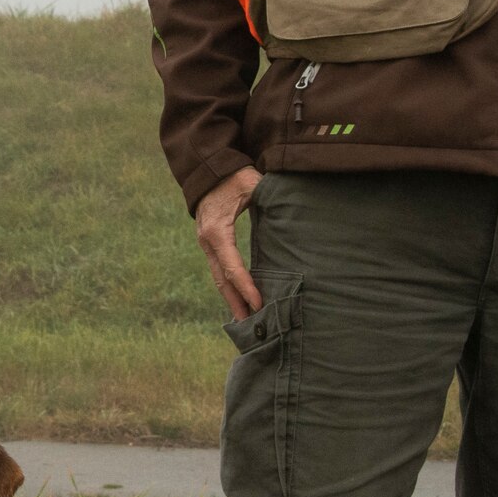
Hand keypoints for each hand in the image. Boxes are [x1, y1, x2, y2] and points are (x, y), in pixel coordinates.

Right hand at [195, 166, 263, 318]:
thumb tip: (291, 208)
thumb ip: (269, 197)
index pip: (232, 265)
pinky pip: (219, 269)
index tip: (259, 304)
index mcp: (218, 230)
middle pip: (221, 279)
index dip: (246, 286)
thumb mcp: (252, 184)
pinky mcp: (210, 243)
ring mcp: (206, 243)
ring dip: (231, 298)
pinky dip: (229, 286)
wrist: (208, 170)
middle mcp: (208, 241)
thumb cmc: (233, 176)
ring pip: (218, 278)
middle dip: (236, 303)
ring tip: (245, 319)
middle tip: (250, 326)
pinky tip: (239, 299)